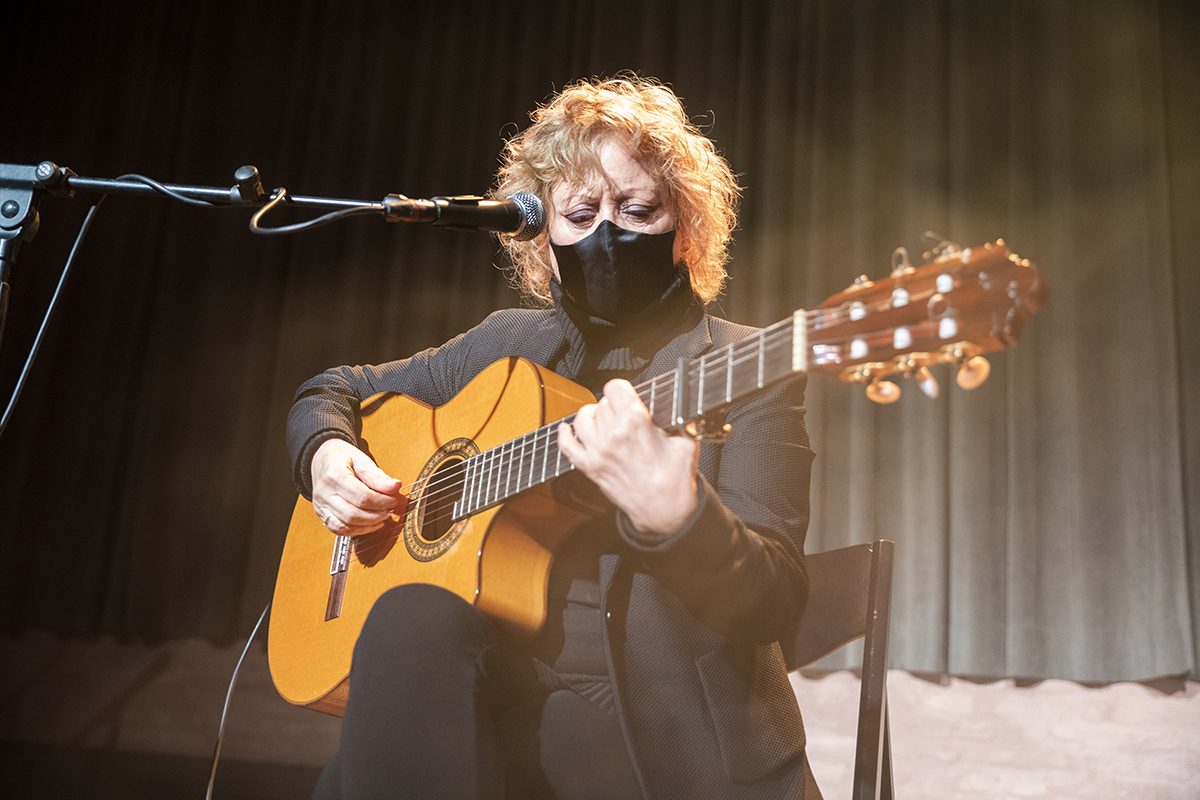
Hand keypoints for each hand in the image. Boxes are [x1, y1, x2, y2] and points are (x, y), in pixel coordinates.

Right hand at [311, 439, 402, 535]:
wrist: (320, 458)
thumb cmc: (341, 457)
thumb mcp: (361, 459)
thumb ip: (378, 476)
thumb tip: (395, 486)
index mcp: (335, 475)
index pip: (362, 497)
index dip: (381, 502)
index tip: (392, 500)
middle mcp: (324, 493)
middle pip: (353, 515)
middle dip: (375, 516)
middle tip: (388, 511)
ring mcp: (321, 505)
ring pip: (345, 525)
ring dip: (367, 526)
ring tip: (381, 518)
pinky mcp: (321, 513)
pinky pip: (338, 529)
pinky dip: (356, 530)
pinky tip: (368, 524)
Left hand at [557, 379, 698, 536]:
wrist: (664, 511)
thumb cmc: (675, 479)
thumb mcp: (686, 440)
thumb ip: (676, 418)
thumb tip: (671, 406)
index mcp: (635, 422)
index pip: (616, 387)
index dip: (623, 389)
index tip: (628, 394)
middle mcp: (612, 435)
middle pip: (602, 403)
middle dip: (614, 405)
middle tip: (626, 415)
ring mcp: (598, 452)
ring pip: (582, 419)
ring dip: (592, 415)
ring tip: (603, 419)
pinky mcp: (590, 468)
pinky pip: (567, 447)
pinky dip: (565, 435)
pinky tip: (567, 429)